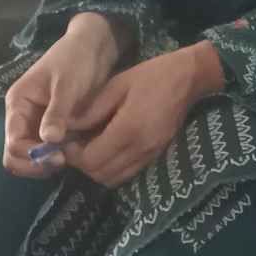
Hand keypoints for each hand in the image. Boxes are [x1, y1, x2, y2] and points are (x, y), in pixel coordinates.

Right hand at [2, 13, 131, 177]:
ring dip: (45, 164)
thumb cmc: (74, 61)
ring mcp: (35, 125)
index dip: (32, 156)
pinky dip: (55, 158)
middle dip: (35, 164)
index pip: (13, 143)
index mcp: (17, 105)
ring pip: (29, 158)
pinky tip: (73, 154)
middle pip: (15, 156)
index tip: (58, 157)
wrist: (91, 50)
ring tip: (69, 158)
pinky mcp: (50, 130)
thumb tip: (49, 141)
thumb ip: (56, 112)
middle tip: (63, 162)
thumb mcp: (66, 85)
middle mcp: (21, 118)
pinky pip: (45, 153)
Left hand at [63, 42, 225, 190]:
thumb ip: (91, 110)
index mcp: (128, 130)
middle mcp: (139, 149)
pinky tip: (109, 148)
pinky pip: (127, 173)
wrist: (188, 79)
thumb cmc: (150, 76)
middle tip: (77, 144)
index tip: (68, 140)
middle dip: (83, 164)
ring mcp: (150, 155)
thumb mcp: (116, 85)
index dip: (74, 155)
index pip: (91, 160)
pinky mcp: (156, 156)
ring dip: (97, 169)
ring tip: (91, 147)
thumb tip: (68, 127)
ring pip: (114, 179)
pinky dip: (113, 168)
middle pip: (100, 175)